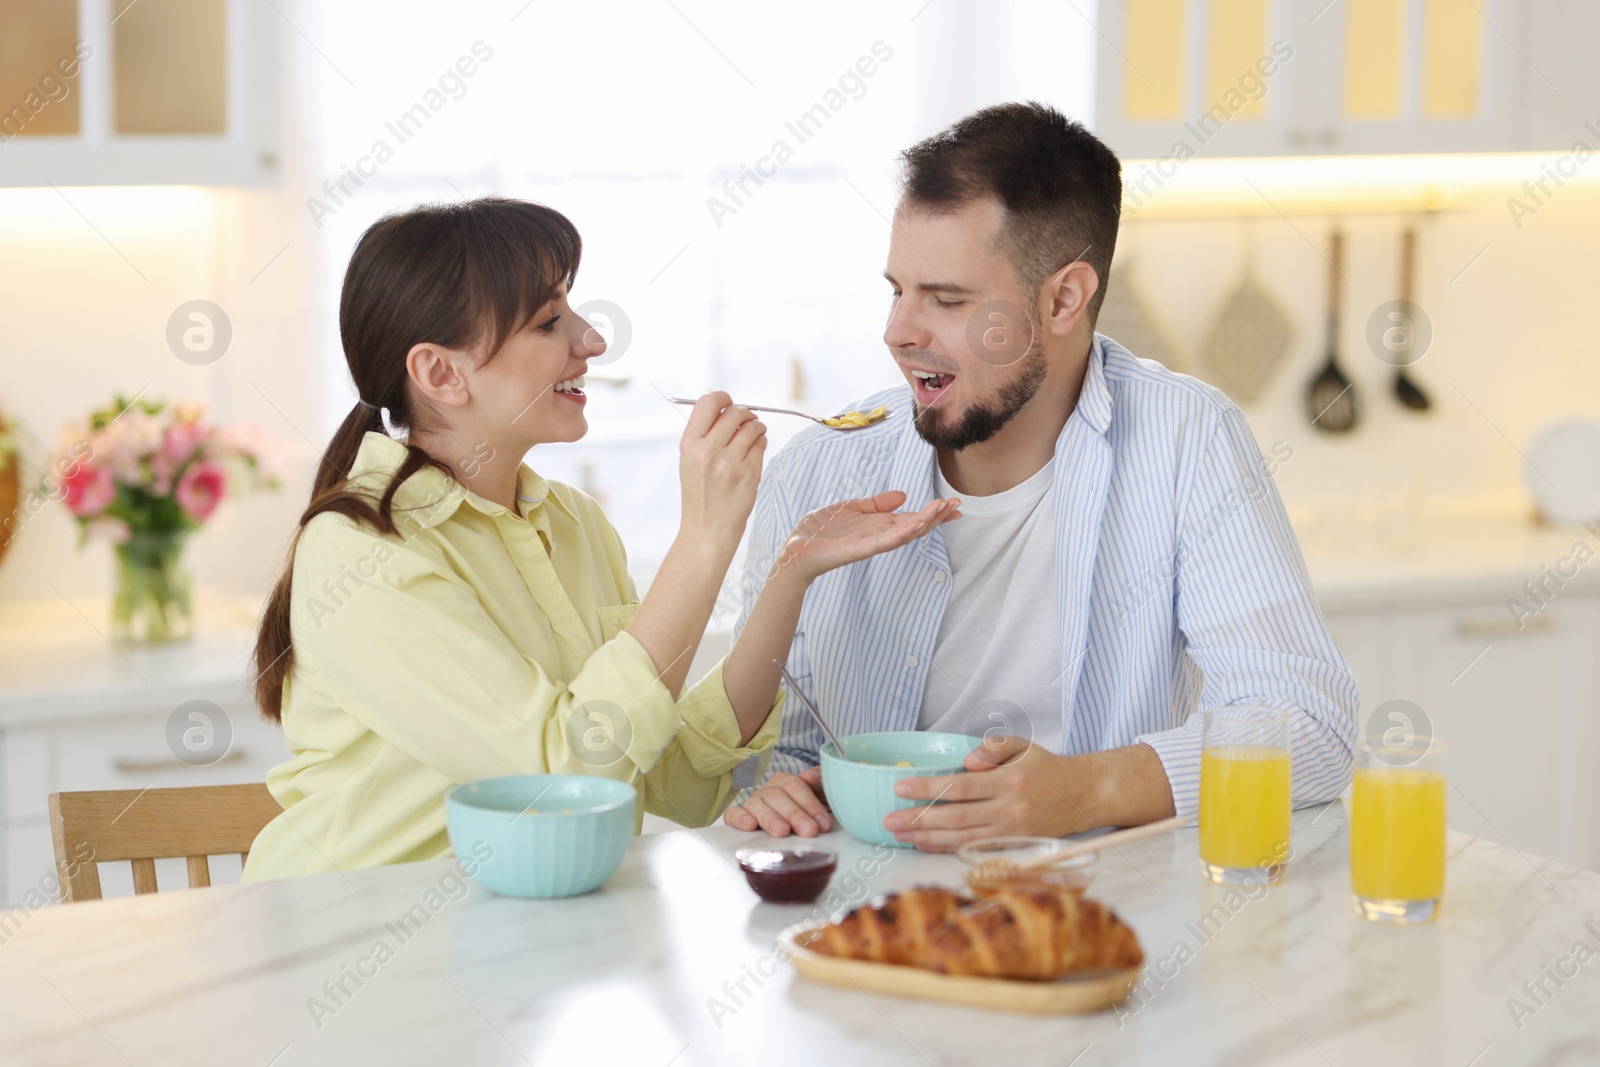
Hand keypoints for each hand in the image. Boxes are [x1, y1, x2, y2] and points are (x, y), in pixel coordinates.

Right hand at [679, 391, 766, 546]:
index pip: (708, 402)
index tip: (728, 401)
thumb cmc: (700, 493)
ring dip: (756, 426)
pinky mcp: (749, 472)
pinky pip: (761, 443)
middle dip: (743, 412)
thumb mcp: (690, 460)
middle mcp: (708, 451)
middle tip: (745, 420)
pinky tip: (754, 451)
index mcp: (690, 444)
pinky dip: (760, 442)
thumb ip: (703, 432)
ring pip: (752, 426)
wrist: (707, 529)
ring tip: (752, 434)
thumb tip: (724, 404)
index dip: (722, 396)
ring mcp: (730, 462)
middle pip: (734, 411)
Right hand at [722, 766, 832, 836]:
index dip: (810, 804)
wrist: (805, 825)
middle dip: (794, 814)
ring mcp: (753, 803)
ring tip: (782, 831)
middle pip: (777, 797)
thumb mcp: (824, 794)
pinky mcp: (739, 817)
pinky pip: (732, 814)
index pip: (795, 786)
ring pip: (757, 805)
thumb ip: (820, 780)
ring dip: (770, 818)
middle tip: (809, 831)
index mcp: (786, 781)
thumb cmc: (813, 810)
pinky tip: (749, 825)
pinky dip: (739, 818)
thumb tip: (808, 776)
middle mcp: (768, 791)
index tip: (823, 823)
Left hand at [780, 491, 961, 583]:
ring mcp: (872, 543)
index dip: (934, 512)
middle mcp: (880, 535)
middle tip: (959, 506)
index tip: (954, 504)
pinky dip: (903, 532)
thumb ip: (877, 503)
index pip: (913, 518)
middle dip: (937, 517)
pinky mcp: (861, 548)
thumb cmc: (821, 530)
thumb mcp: (852, 508)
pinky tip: (918, 522)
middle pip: (916, 526)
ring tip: (944, 509)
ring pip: (906, 533)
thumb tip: (903, 495)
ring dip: (926, 521)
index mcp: (879, 525)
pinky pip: (886, 541)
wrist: (798, 548)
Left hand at [881, 735, 1091, 850]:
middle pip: (955, 818)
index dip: (928, 789)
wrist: (1081, 796)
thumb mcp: (1023, 745)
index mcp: (1009, 782)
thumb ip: (994, 746)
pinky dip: (946, 848)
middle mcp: (1009, 811)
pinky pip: (973, 849)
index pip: (960, 788)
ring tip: (899, 834)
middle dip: (919, 819)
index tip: (900, 787)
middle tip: (889, 819)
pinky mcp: (1012, 847)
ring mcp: (1011, 833)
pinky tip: (925, 844)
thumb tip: (966, 761)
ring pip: (961, 839)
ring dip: (927, 838)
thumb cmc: (1046, 768)